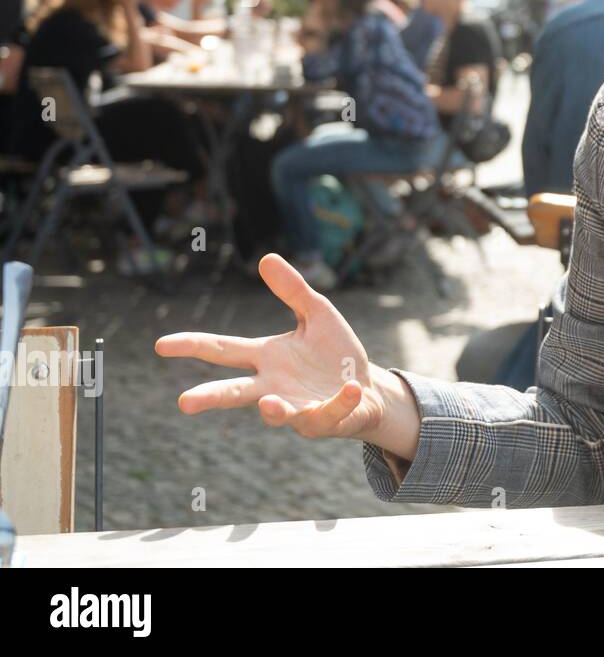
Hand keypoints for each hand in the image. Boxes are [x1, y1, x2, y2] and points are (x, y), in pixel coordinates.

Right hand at [156, 254, 394, 441]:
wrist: (368, 390)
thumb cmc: (334, 353)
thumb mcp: (317, 313)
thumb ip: (293, 290)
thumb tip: (265, 258)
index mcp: (267, 358)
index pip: (224, 349)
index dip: (193, 345)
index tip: (161, 344)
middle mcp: (273, 386)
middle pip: (236, 392)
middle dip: (211, 397)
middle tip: (184, 403)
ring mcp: (296, 407)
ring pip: (277, 413)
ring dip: (273, 409)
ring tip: (269, 403)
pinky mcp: (324, 419)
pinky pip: (328, 413)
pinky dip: (340, 402)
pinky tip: (352, 388)